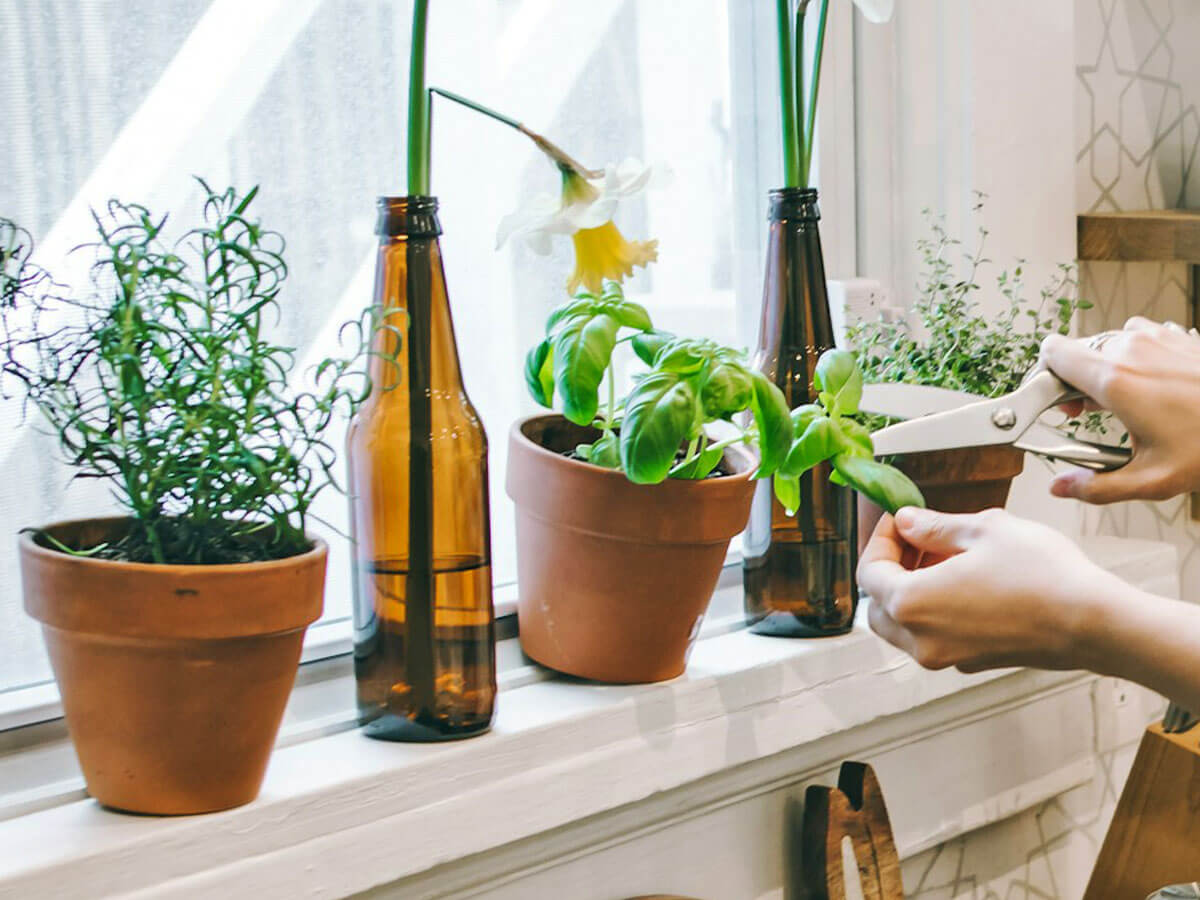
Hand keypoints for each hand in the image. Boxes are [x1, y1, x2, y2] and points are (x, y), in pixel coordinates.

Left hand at [857, 507, 1119, 672]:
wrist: (1095, 623)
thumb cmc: (1043, 576)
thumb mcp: (983, 530)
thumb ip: (934, 527)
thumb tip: (907, 522)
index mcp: (912, 604)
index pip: (869, 572)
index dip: (880, 540)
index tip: (899, 520)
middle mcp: (921, 639)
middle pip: (879, 604)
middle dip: (891, 567)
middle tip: (917, 538)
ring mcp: (947, 657)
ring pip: (904, 625)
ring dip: (911, 590)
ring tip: (945, 556)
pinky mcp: (971, 662)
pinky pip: (934, 636)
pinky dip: (935, 609)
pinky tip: (965, 580)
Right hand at [1041, 318, 1199, 502]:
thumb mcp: (1151, 480)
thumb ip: (1096, 487)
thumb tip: (1062, 488)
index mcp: (1114, 380)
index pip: (1054, 353)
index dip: (1044, 377)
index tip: (1053, 401)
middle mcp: (1132, 349)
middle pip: (1079, 352)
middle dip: (1075, 381)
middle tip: (1087, 414)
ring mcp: (1159, 338)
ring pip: (1110, 344)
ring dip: (1106, 367)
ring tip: (1119, 401)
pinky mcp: (1180, 338)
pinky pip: (1141, 338)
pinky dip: (1135, 358)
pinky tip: (1150, 387)